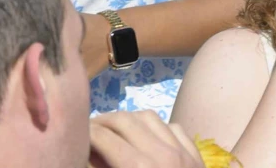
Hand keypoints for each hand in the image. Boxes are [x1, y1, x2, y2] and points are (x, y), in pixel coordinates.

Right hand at [88, 111, 202, 167]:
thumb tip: (88, 155)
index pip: (104, 137)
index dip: (86, 131)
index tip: (78, 132)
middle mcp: (162, 154)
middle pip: (125, 120)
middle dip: (103, 121)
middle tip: (91, 129)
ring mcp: (184, 153)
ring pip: (150, 117)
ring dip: (129, 119)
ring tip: (118, 130)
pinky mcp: (197, 158)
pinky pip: (175, 128)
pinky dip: (159, 128)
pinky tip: (150, 137)